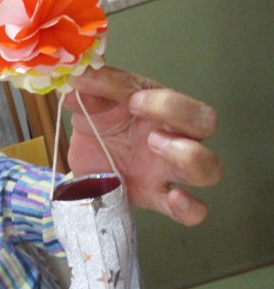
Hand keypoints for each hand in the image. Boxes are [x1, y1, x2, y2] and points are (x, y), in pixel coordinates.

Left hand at [63, 66, 222, 225]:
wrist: (83, 158)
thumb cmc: (98, 124)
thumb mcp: (90, 104)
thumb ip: (89, 91)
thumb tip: (79, 77)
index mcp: (158, 109)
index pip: (178, 100)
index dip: (161, 101)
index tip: (131, 101)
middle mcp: (172, 136)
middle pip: (206, 123)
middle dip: (181, 119)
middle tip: (147, 127)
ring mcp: (167, 170)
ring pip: (209, 168)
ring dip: (189, 158)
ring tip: (154, 149)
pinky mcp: (157, 198)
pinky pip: (191, 211)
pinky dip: (189, 207)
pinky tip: (174, 198)